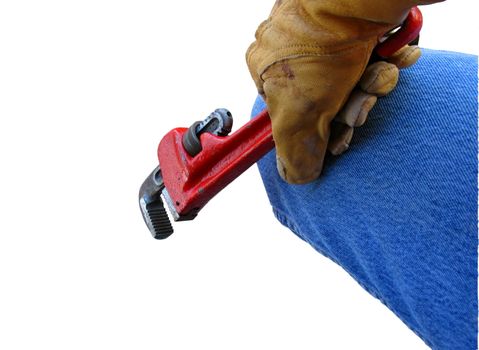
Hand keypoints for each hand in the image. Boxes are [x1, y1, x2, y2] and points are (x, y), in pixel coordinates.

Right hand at [246, 0, 427, 183]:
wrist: (358, 0)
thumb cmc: (322, 50)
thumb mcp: (299, 114)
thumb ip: (293, 151)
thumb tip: (295, 176)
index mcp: (265, 69)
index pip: (292, 113)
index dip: (320, 127)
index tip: (341, 133)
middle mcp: (288, 48)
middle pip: (325, 96)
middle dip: (351, 106)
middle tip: (363, 102)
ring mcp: (319, 32)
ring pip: (350, 77)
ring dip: (372, 85)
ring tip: (380, 75)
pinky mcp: (348, 21)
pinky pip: (368, 54)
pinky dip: (384, 62)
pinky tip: (390, 60)